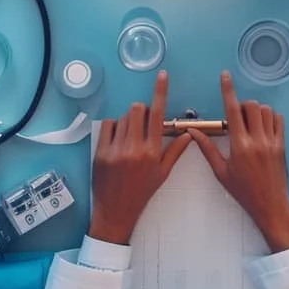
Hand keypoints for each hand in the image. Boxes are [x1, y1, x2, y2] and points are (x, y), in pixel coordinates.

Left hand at [88, 70, 192, 244]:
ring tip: (130, 138)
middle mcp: (134, 148)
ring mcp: (115, 150)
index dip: (160, 92)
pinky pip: (107, 126)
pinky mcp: (100, 152)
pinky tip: (117, 140)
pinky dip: (114, 127)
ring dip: (128, 121)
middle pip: (137, 110)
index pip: (158, 114)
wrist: (116, 212)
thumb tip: (188, 133)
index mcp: (152, 152)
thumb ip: (175, 151)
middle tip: (142, 124)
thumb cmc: (141, 193)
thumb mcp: (162, 173)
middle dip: (141, 111)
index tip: (162, 76)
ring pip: (123, 118)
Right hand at [189, 71, 288, 252]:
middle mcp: (257, 141)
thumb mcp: (221, 171)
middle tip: (236, 117)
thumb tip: (193, 132)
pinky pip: (279, 120)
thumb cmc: (244, 191)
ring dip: (256, 110)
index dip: (228, 90)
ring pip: (266, 111)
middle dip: (242, 105)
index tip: (225, 77)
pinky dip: (270, 117)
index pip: (233, 110)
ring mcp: (272, 142)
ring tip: (249, 123)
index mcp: (239, 146)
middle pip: (251, 106)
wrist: (270, 204)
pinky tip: (262, 126)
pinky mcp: (282, 145)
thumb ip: (207, 149)